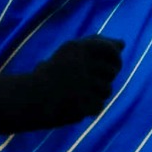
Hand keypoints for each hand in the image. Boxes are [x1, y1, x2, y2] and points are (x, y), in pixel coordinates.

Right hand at [0, 35, 122, 133]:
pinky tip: (77, 104)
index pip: (112, 51)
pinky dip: (90, 107)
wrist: (29, 97)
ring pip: (107, 90)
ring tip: (80, 93)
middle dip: (104, 77)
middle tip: (87, 81)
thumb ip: (96, 44)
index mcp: (79, 48)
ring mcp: (82, 85)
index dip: (114, 59)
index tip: (108, 65)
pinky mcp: (82, 104)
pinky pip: (98, 106)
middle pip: (112, 72)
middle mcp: (82, 64)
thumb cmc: (52, 73)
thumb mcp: (70, 52)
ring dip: (97, 93)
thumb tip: (122, 43)